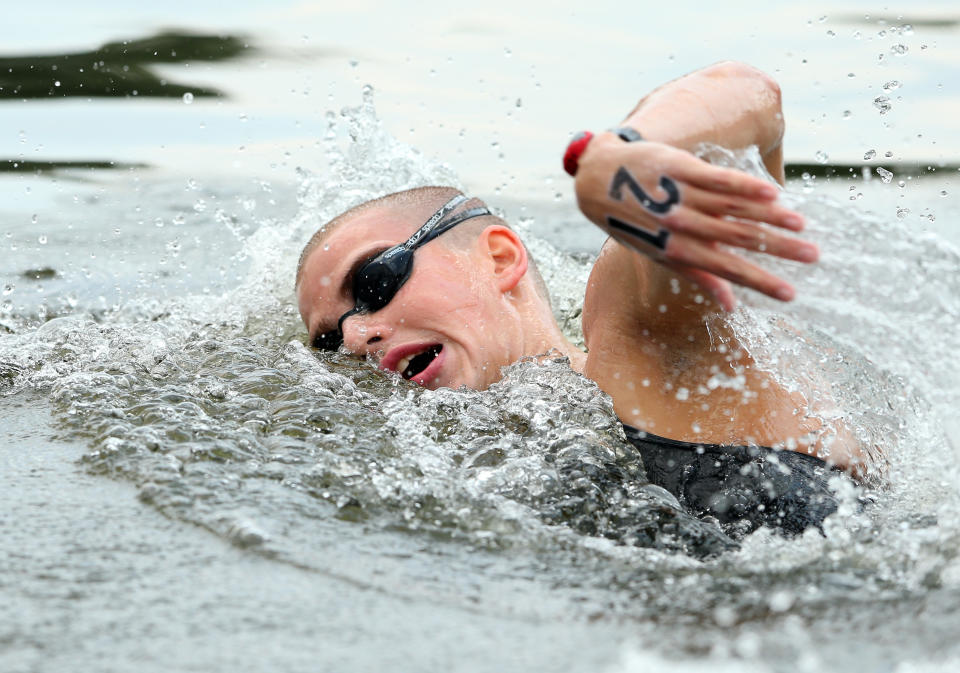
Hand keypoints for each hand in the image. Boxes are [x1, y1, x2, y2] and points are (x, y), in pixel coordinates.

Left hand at [574, 133, 816, 310]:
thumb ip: (698, 277)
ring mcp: (680, 195)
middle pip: (738, 239)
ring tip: (801, 225)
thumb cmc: (633, 222)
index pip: (727, 271)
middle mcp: (681, 225)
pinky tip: (773, 192)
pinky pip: (718, 178)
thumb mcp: (660, 254)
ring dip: (769, 217)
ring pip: (733, 208)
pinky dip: (745, 186)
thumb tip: (732, 306)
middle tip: (813, 257)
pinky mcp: (679, 167)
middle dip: (777, 250)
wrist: (599, 180)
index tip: (790, 294)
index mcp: (677, 250)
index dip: (760, 283)